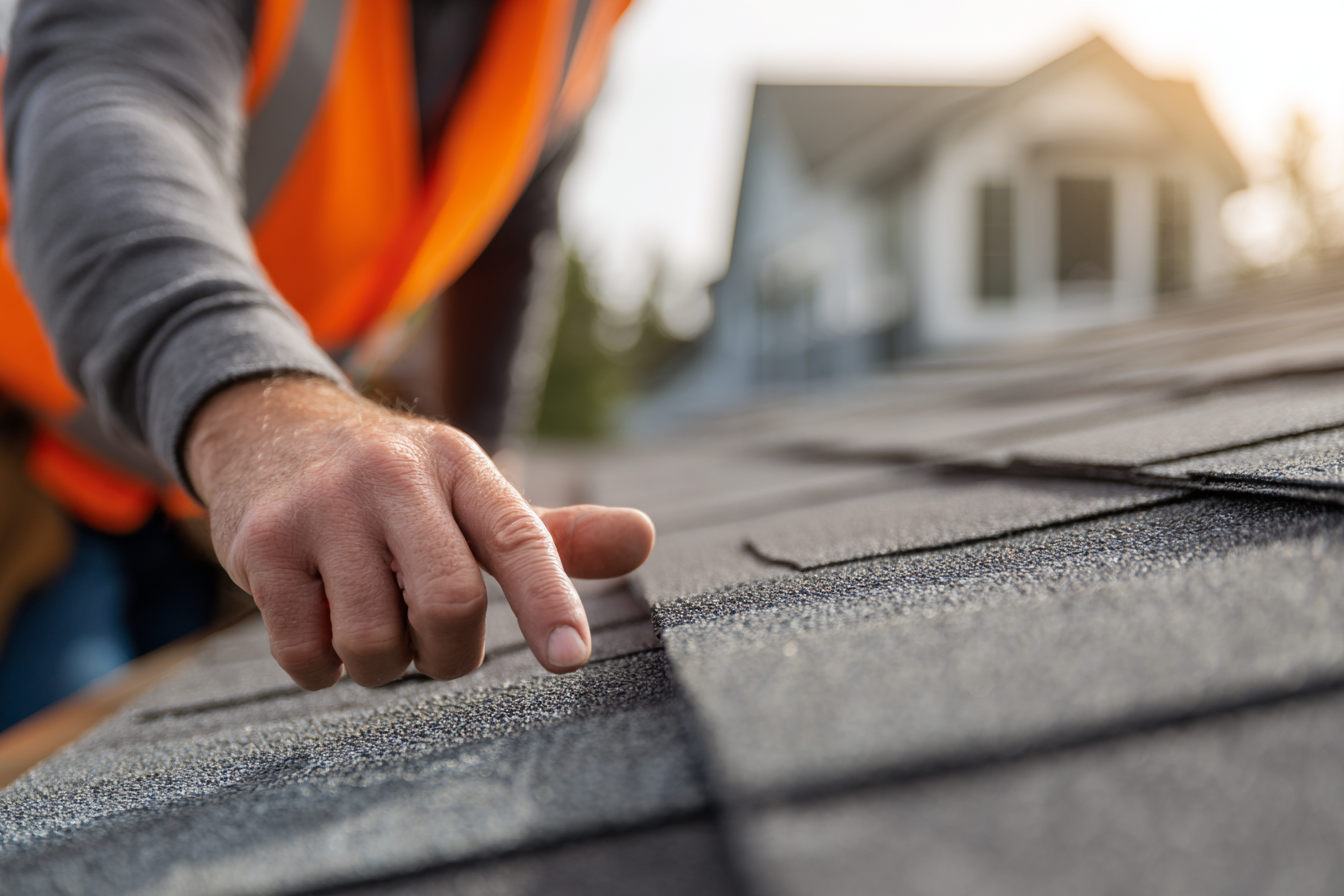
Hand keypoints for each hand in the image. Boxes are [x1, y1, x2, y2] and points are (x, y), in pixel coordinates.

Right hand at [184, 375, 654, 688]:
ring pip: (374, 642)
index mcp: (458, 464)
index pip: (519, 536)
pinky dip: (324, 668)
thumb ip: (553, 532)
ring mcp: (321, 507)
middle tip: (439, 645)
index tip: (571, 659)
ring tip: (376, 625)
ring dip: (384, 665)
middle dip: (452, 655)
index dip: (549, 601)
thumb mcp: (471, 492)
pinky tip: (324, 624)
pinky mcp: (260, 543)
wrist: (267, 424)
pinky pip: (307, 654)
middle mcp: (392, 476)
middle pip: (449, 604)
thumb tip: (644, 539)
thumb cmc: (394, 482)